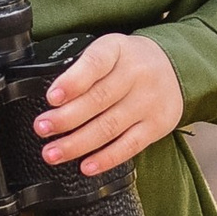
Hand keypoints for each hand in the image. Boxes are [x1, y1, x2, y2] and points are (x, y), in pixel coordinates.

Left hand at [36, 31, 182, 176]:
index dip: (73, 81)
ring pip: (110, 126)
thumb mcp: (108, 50)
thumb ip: (82, 69)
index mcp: (117, 49)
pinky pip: (130, 145)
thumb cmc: (128, 62)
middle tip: (42, 128)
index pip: (95, 62)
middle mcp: (136, 73)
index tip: (52, 97)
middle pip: (98, 99)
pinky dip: (106, 159)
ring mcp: (149, 101)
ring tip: (53, 152)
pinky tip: (86, 166)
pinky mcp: (158, 125)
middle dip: (66, 118)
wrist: (174, 67)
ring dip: (78, 143)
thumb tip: (51, 101)